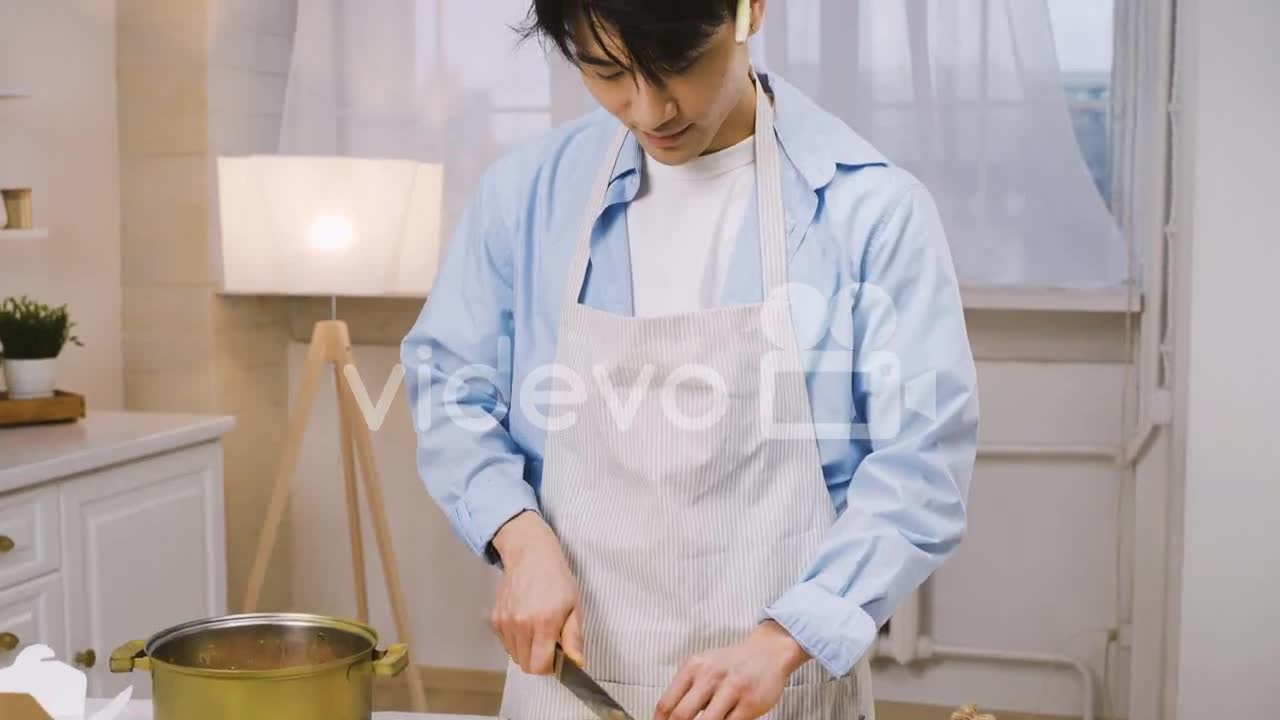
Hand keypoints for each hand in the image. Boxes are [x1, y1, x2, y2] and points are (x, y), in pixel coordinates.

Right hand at [489, 511, 585, 674]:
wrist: (530, 555)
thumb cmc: (555, 578)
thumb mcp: (574, 605)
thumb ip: (574, 638)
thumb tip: (577, 663)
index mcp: (544, 622)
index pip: (539, 666)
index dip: (550, 667)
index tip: (556, 658)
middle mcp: (521, 624)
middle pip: (525, 664)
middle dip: (538, 660)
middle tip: (549, 644)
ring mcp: (506, 622)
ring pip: (514, 655)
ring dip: (526, 650)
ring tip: (537, 630)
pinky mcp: (495, 619)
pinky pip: (506, 643)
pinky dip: (516, 640)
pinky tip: (526, 623)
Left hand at [654, 621, 808, 719]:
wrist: (768, 652)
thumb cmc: (732, 664)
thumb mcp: (704, 667)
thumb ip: (687, 689)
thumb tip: (668, 718)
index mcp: (694, 667)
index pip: (666, 704)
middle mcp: (710, 675)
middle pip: (681, 715)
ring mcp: (731, 689)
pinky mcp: (750, 703)